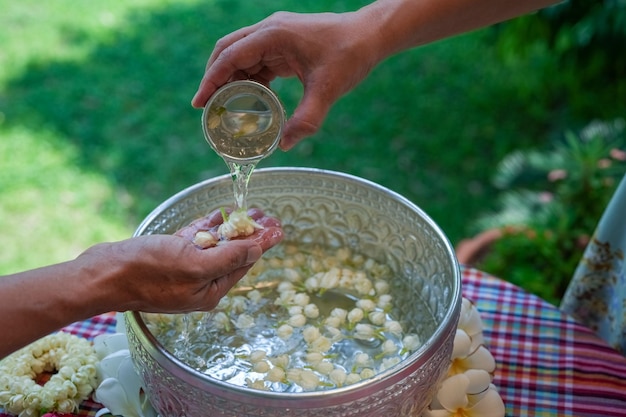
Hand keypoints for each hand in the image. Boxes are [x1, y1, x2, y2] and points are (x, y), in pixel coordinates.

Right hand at [79, 208, 282, 313]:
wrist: (101, 273)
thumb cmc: (146, 271)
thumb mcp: (194, 264)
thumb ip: (229, 257)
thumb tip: (258, 249)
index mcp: (209, 290)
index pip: (244, 263)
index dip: (262, 243)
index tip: (279, 227)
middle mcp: (199, 282)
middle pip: (232, 254)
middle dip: (250, 233)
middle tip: (266, 213)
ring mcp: (183, 268)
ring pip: (214, 244)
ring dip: (232, 226)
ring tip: (249, 209)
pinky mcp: (168, 255)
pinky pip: (195, 240)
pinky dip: (208, 227)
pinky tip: (221, 215)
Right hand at [191, 11, 380, 149]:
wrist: (370, 36)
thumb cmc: (350, 55)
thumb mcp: (328, 90)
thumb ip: (306, 119)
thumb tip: (285, 146)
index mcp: (274, 35)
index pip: (231, 56)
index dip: (211, 80)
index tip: (200, 104)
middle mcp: (270, 31)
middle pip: (228, 52)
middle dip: (215, 79)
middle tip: (207, 108)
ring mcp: (276, 36)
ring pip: (241, 56)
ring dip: (231, 80)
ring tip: (226, 108)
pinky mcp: (284, 44)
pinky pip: (257, 61)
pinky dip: (250, 79)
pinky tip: (252, 99)